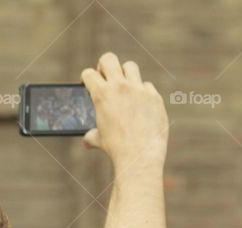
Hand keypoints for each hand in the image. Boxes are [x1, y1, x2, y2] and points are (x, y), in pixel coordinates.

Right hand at [81, 53, 168, 170]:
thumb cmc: (116, 149)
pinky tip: (141, 105)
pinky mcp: (154, 96)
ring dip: (125, 74)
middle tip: (106, 77)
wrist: (140, 155)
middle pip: (108, 59)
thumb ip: (92, 135)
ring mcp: (139, 89)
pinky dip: (142, 93)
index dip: (87, 78)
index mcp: (102, 95)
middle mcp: (120, 87)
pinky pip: (147, 86)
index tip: (89, 83)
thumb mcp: (99, 140)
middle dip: (104, 65)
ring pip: (130, 66)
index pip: (89, 74)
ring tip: (125, 87)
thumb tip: (87, 140)